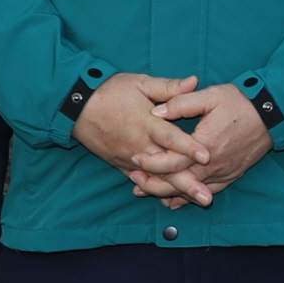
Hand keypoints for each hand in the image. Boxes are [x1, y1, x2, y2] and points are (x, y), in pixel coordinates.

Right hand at [74, 73, 204, 202]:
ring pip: (156, 178)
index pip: (171, 137)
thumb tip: (195, 81)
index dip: (189, 146)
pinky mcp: (121, 164)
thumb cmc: (110, 91)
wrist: (75, 107)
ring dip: (176, 191)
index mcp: (146, 123)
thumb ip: (169, 87)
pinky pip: (140, 181)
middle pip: (166, 167)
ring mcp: (130, 157)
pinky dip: (155, 190)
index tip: (207, 156)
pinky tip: (170, 201)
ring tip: (196, 201)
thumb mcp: (141, 83)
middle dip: (188, 183)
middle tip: (207, 198)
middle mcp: (139, 145)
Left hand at [133, 82, 274, 199]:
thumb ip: (181, 103)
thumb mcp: (210, 96)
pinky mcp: (232, 175)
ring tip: (146, 192)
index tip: (134, 158)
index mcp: (205, 145)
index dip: (151, 162)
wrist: (273, 114)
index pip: (172, 161)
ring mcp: (223, 172)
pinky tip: (175, 200)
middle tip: (134, 181)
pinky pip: (207, 192)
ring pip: (191, 191)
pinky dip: (189, 198)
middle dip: (153, 183)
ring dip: (167, 193)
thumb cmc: (240, 103)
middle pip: (178, 182)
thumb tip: (155, 112)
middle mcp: (213, 164)